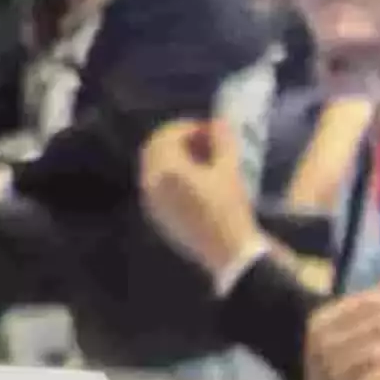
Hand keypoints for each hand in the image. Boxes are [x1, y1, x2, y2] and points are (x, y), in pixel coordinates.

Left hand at [136, 112, 261, 280]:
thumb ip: (222, 141)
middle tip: (204, 144)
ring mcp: (150, 201)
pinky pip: (157, 189)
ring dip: (173, 161)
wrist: (230, 256)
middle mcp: (150, 181)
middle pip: (155, 150)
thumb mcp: (230, 171)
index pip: (168, 134)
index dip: (190, 126)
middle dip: (178, 142)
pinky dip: (171, 180)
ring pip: (154, 170)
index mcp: (164, 167)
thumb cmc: (230, 210)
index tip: (211, 129)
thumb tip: (220, 122)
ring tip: (201, 165)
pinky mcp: (157, 218)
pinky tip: (194, 186)